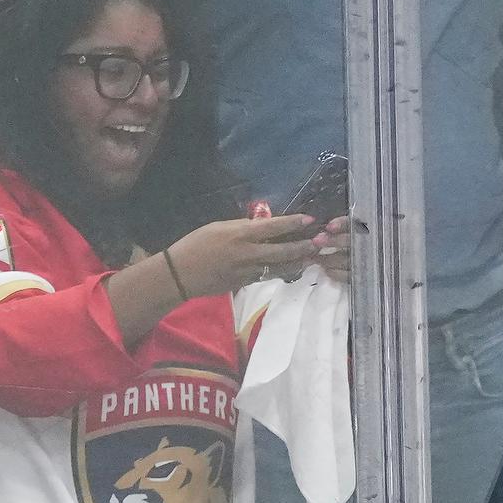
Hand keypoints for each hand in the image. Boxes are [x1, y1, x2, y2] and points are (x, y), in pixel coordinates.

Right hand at [167, 213, 330, 295]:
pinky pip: (268, 275)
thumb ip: (242, 228)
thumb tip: (262, 226)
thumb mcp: (217, 228)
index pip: (272, 227)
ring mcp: (248, 270)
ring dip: (298, 262)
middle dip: (304, 246)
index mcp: (239, 234)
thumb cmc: (195, 245)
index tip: (310, 219)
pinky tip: (293, 267)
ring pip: (280, 267)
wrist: (180, 273)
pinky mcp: (246, 283)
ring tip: (314, 257)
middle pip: (283, 250)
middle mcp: (247, 252)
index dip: (293, 223)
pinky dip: (282, 271)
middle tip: (322, 242)